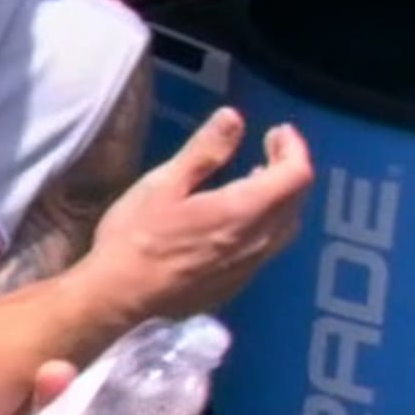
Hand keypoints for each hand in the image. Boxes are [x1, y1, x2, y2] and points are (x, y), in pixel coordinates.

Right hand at [83, 107, 311, 320]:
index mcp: (243, 210)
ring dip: (280, 198)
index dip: (294, 148)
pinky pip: (267, 247)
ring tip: (257, 179)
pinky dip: (266, 223)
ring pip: (285, 226)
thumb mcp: (163, 185)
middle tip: (268, 148)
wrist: (118, 298)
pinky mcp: (236, 284)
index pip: (296, 175)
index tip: (276, 131)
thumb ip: (204, 151)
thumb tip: (234, 117)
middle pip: (296, 200)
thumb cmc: (135, 237)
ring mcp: (249, 267)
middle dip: (289, 168)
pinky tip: (238, 220)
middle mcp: (258, 241)